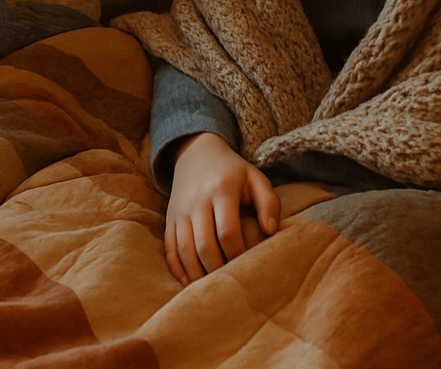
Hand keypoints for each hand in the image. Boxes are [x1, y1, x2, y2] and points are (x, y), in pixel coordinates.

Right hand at [164, 132, 280, 285]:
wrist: (196, 153)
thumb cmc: (232, 171)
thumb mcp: (255, 178)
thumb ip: (269, 203)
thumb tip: (270, 232)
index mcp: (221, 190)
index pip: (227, 231)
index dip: (238, 254)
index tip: (248, 266)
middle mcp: (196, 200)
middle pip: (204, 244)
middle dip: (218, 269)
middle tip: (231, 284)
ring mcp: (180, 210)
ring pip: (184, 249)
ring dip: (197, 273)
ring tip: (211, 288)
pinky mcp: (170, 217)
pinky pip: (169, 246)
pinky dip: (177, 267)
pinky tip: (188, 282)